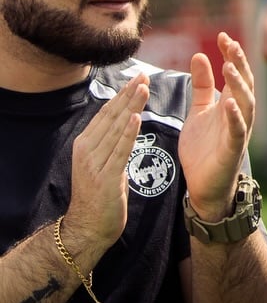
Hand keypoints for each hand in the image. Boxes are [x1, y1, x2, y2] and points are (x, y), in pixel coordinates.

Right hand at [64, 72, 148, 257]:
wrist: (88, 228)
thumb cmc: (101, 195)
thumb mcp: (104, 163)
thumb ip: (111, 143)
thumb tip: (125, 121)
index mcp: (85, 144)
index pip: (106, 113)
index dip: (122, 94)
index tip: (137, 77)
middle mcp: (86, 149)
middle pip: (111, 116)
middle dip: (129, 94)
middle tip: (144, 75)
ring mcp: (94, 163)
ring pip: (116, 129)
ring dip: (131, 106)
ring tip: (144, 87)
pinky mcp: (105, 177)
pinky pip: (120, 150)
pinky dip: (128, 132)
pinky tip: (137, 117)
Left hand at [178, 32, 254, 220]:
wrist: (204, 186)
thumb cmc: (204, 149)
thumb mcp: (199, 111)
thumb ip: (202, 86)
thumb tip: (199, 56)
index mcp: (231, 104)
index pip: (235, 73)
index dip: (231, 54)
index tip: (223, 36)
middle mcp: (239, 114)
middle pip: (244, 83)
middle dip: (239, 63)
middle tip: (231, 44)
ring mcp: (238, 131)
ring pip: (245, 103)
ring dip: (238, 85)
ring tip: (229, 66)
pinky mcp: (233, 149)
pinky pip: (237, 130)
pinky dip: (235, 117)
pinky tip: (229, 104)